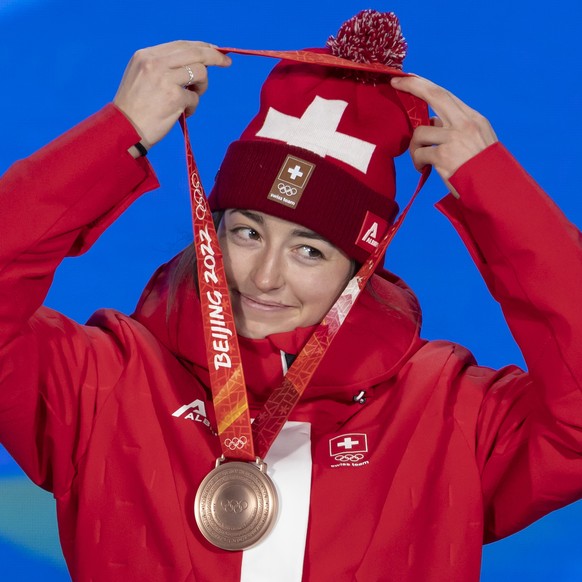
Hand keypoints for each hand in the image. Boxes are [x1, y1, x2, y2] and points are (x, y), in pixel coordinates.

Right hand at [114, 41, 231, 149]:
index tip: (214, 51)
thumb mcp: (142, 77)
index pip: (181, 45)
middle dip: (214, 56)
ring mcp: (165, 79)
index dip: (201, 47)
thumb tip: (196, 63)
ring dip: (201, 87)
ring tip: (190, 99)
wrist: (124, 130)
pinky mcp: (174, 97)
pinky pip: (195, 98)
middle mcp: (155, 63)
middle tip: (226, 62)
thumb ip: (164, 67)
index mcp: (146, 55)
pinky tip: (182, 114)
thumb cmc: (135, 108)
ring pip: (200, 73)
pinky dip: (192, 107)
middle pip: (195, 52)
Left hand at [391, 75, 497, 188]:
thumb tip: (431, 122)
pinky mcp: (444, 156)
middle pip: (435, 95)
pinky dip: (417, 162)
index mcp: (474, 119)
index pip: (445, 95)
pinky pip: (419, 154)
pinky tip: (423, 169)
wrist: (495, 189)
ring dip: (414, 147)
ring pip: (420, 132)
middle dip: (412, 86)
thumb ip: (455, 130)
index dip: (424, 85)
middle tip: (394, 82)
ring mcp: (454, 139)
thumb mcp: (476, 142)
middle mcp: (465, 124)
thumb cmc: (483, 170)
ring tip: (421, 161)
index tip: (408, 78)